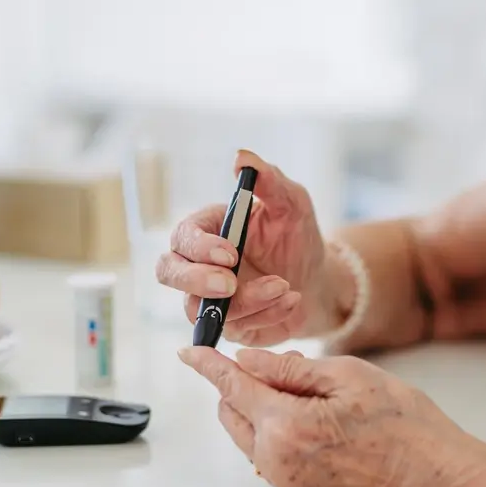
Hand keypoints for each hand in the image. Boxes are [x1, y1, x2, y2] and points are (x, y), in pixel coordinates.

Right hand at [156, 150, 329, 346]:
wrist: (316, 279)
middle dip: (196, 280)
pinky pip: (235, 329)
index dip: (199, 247)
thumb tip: (241, 157)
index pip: (183, 236)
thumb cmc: (296, 235)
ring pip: (203, 308)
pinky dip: (267, 315)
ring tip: (286, 286)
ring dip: (247, 301)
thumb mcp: (292, 203)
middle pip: (168, 273)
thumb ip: (269, 179)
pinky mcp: (227, 326)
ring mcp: (208, 299)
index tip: (230, 253)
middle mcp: (198, 265)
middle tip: (231, 283)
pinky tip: (292, 299)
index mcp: (206, 230)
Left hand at [177, 346, 485, 486]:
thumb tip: (247, 358)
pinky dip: (272, 423)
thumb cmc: (403, 423)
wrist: (433, 473)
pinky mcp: (295, 486)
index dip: (208, 364)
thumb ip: (288, 367)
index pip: (232, 386)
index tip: (189, 351)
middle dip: (240, 382)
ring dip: (258, 403)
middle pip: (230, 411)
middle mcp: (277, 458)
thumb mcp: (347, 375)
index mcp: (287, 426)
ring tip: (307, 386)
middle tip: (278, 362)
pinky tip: (308, 409)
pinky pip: (265, 447)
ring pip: (245, 429)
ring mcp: (284, 477)